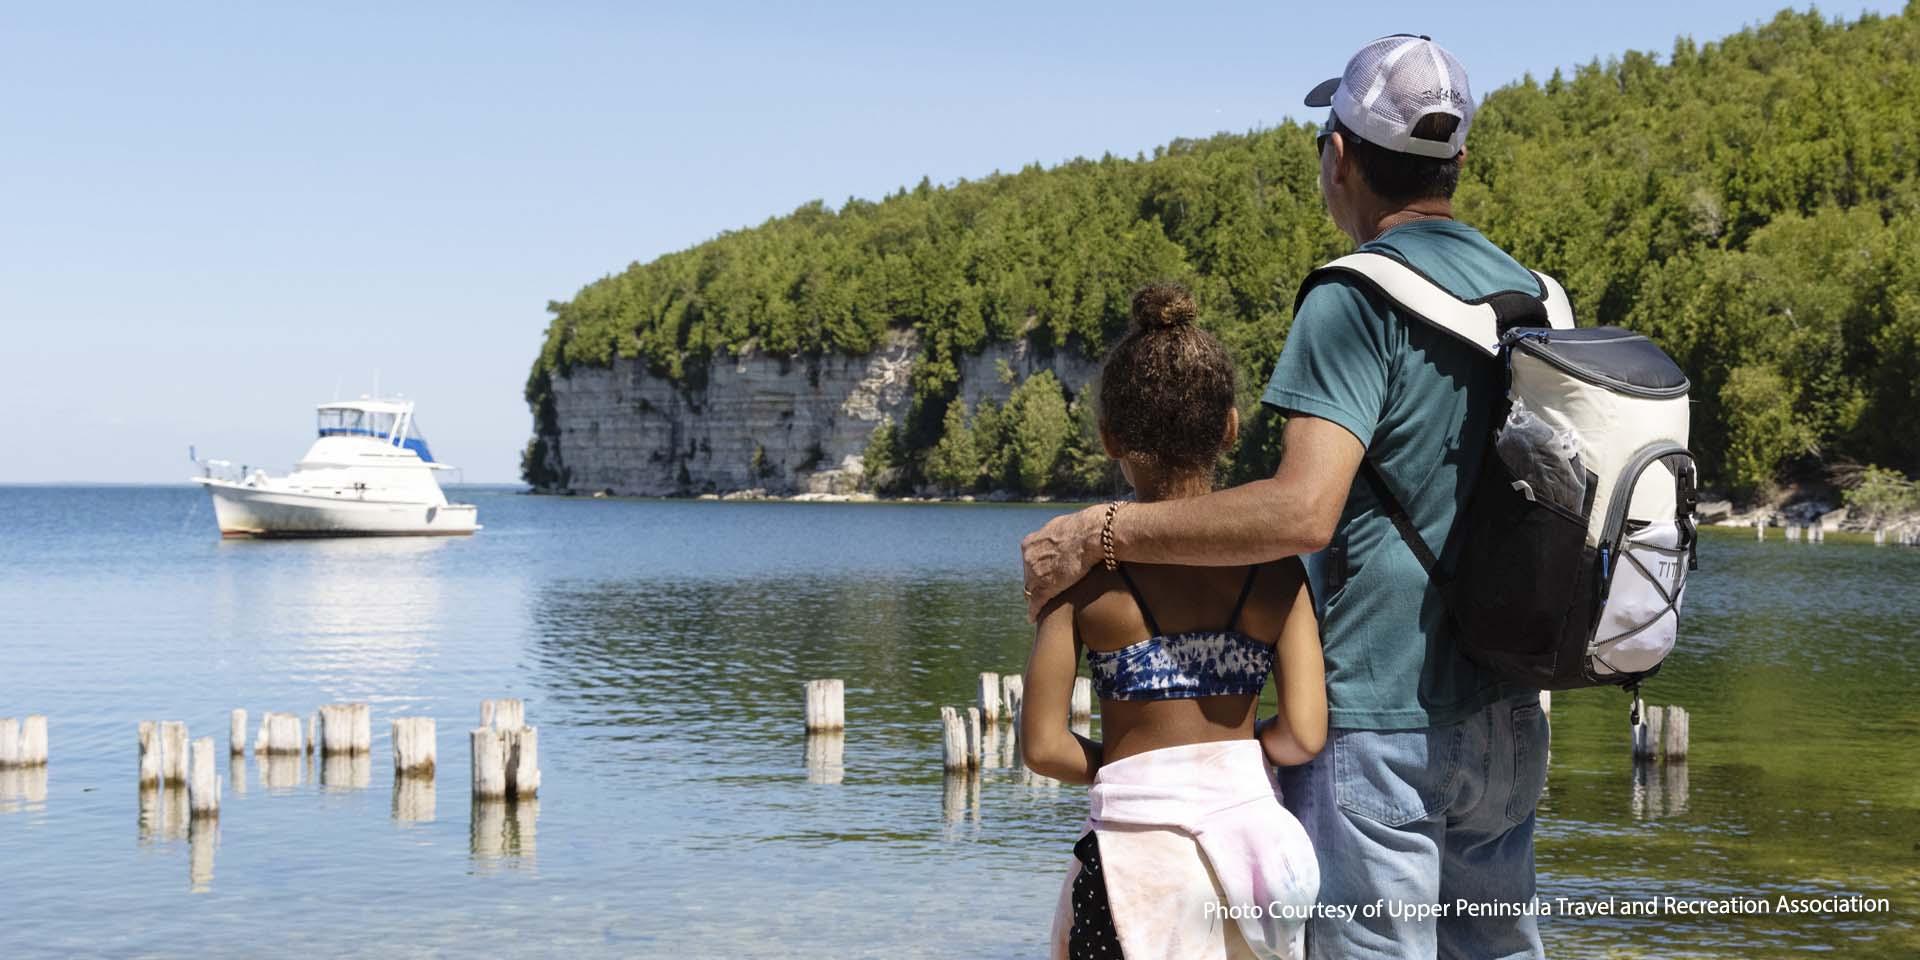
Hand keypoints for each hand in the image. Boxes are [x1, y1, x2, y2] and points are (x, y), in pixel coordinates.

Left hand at [1020, 505, 1103, 621]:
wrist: (1090, 535)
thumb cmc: (1081, 528)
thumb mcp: (1060, 526)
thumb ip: (1053, 536)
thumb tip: (1057, 534)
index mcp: (1030, 544)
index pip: (1029, 560)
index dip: (1036, 568)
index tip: (1042, 573)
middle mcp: (1029, 559)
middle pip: (1029, 576)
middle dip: (1036, 582)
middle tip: (1045, 589)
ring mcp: (1036, 575)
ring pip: (1031, 591)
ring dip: (1036, 598)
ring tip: (1040, 606)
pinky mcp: (1046, 589)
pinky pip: (1036, 604)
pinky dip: (1034, 612)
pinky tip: (1033, 618)